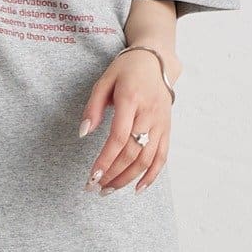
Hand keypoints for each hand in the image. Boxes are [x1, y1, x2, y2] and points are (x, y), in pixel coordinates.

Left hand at [78, 45, 180, 193]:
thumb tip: (84, 133)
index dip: (106, 160)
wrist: (157, 61)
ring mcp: (161, 123)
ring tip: (109, 190)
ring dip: (128, 178)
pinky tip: (138, 189)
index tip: (93, 176)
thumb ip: (93, 107)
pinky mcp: (167, 129)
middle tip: (95, 188)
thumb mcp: (104, 81)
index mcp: (131, 99)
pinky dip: (151, 176)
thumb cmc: (126, 70)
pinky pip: (162, 157)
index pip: (119, 137)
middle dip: (113, 174)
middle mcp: (149, 113)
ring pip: (147, 159)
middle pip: (132, 152)